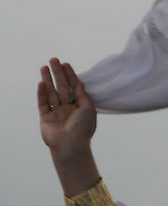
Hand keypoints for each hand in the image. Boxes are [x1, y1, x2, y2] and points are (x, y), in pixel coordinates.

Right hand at [37, 59, 100, 196]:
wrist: (71, 145)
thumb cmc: (83, 129)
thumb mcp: (89, 109)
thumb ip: (83, 96)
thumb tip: (80, 83)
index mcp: (80, 108)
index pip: (74, 88)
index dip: (71, 76)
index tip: (66, 64)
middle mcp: (68, 109)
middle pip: (62, 87)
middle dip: (58, 73)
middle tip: (54, 59)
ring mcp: (56, 113)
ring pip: (51, 93)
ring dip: (48, 79)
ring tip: (44, 66)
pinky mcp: (46, 118)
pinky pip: (43, 103)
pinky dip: (42, 93)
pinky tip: (42, 82)